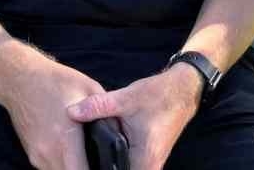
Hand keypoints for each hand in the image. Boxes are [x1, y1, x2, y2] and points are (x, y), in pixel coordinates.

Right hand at [0, 54, 105, 169]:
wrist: (20, 79)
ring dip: (73, 169)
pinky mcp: (31, 154)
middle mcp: (48, 152)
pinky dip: (62, 165)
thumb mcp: (88, 88)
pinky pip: (50, 169)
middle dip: (86, 169)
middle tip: (98, 161)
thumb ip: (104, 112)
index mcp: (65, 138)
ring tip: (86, 156)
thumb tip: (120, 131)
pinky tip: (71, 153)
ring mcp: (37, 156)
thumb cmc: (55, 81)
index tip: (106, 166)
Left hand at [67, 64, 203, 169]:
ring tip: (88, 155)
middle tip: (82, 158)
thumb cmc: (159, 96)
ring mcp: (149, 165)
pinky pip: (127, 166)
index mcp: (145, 160)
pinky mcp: (146, 158)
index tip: (83, 166)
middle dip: (100, 168)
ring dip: (108, 166)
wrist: (182, 91)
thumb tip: (71, 112)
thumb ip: (98, 106)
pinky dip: (115, 162)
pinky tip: (100, 152)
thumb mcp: (127, 98)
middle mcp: (149, 168)